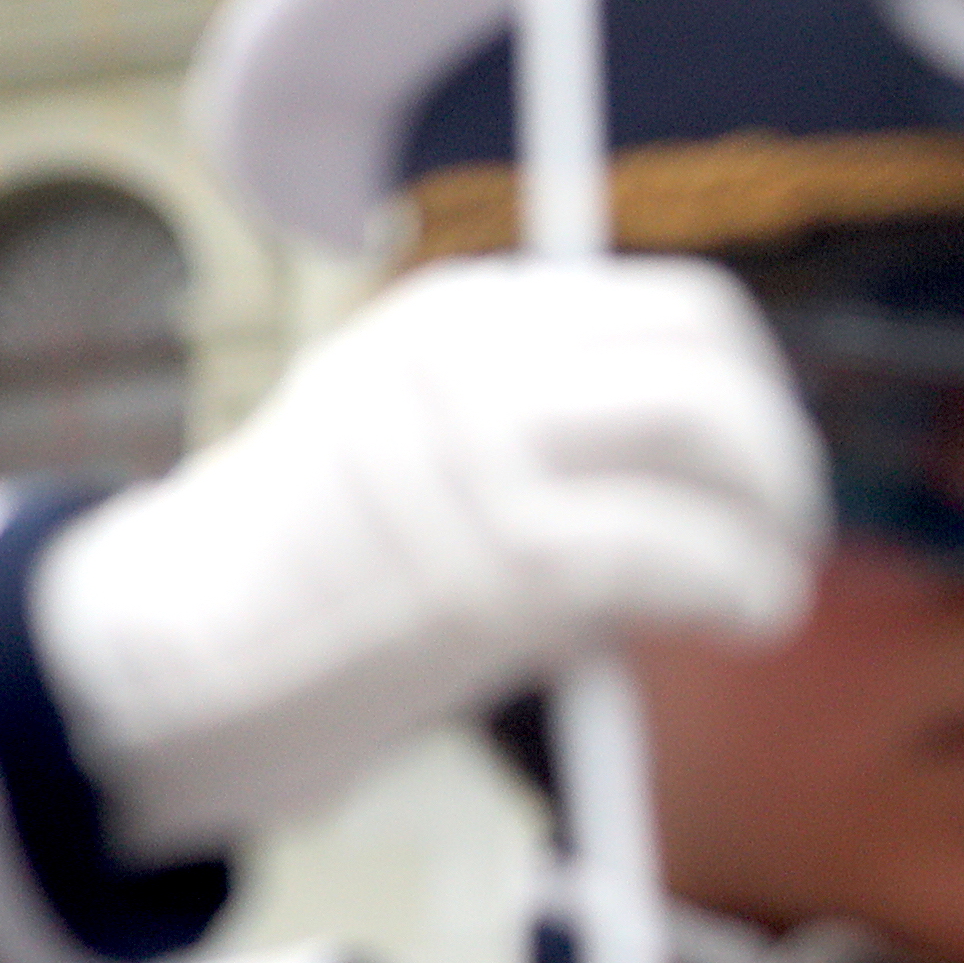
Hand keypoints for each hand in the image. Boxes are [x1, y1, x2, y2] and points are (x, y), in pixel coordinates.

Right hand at [33, 257, 824, 858]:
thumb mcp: (414, 441)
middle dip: (775, 448)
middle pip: (704, 355)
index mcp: (457, 316)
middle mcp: (471, 358)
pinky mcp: (500, 561)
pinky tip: (743, 617)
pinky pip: (682, 550)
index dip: (748, 384)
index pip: (671, 306)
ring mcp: (482, 451)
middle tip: (784, 529)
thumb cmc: (318, 578)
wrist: (179, 657)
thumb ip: (538, 423)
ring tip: (766, 588)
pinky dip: (743, 587)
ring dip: (770, 518)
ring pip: (707, 430)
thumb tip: (715, 455)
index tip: (758, 462)